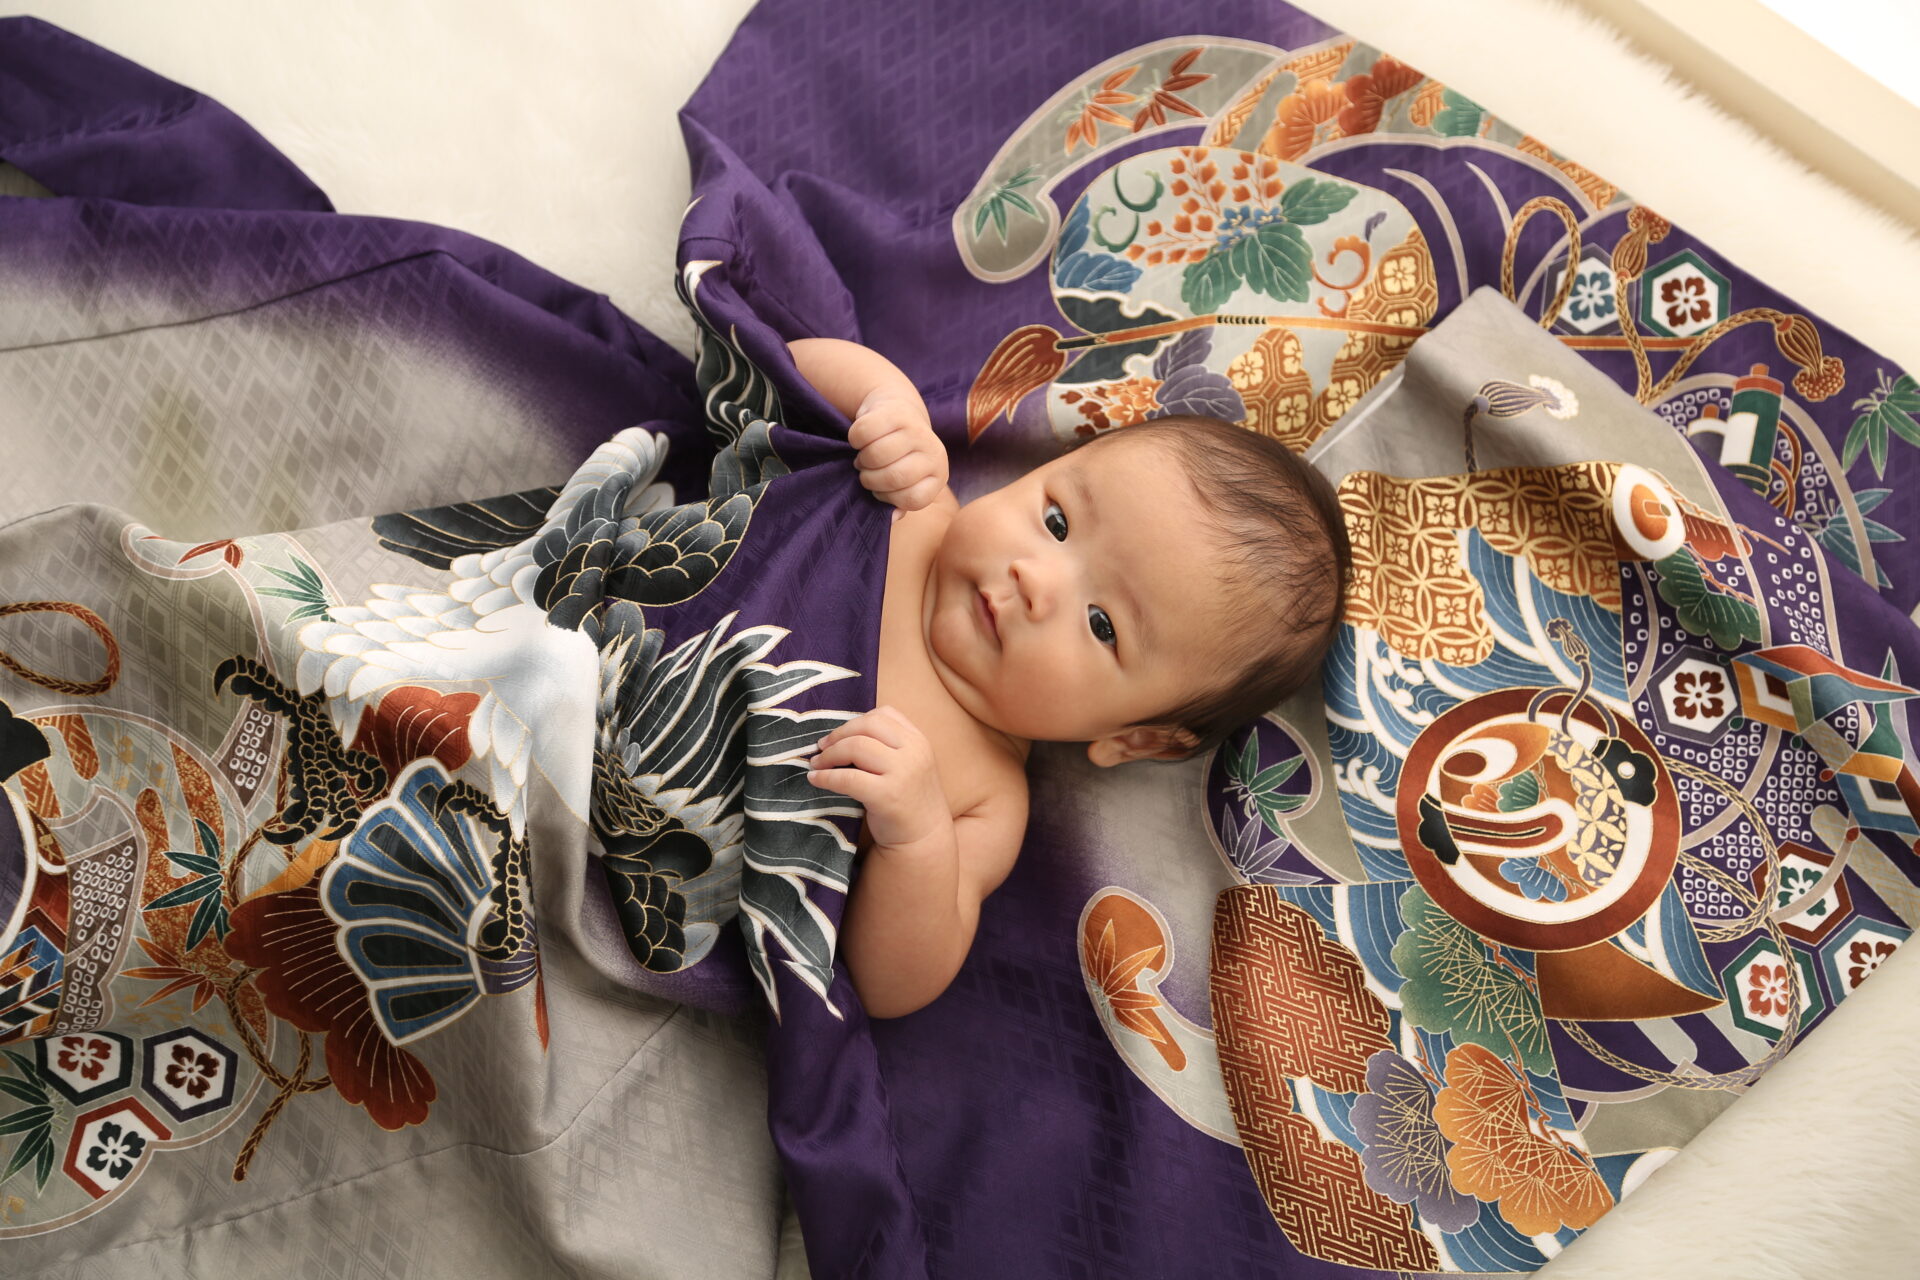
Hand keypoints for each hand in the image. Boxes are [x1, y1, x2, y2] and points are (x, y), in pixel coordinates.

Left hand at [806, 706, 948, 850]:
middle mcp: (914, 752)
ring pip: (856, 747)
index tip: (839, 736)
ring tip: (817, 764)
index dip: (855, 722)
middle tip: (821, 747)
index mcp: (918, 741)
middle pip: (867, 726)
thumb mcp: (909, 764)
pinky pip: (848, 778)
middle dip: (838, 734)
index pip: (884, 714)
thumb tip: (843, 734)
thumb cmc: (909, 799)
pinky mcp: (887, 796)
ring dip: (829, 754)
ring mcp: (902, 773)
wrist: (924, 838)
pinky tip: (815, 780)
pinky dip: (826, 777)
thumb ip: (889, 746)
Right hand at [850, 392, 948, 510]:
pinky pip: (864, 433)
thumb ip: (898, 503)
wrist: (897, 412)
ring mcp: (917, 430)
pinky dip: (855, 439)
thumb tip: (890, 519)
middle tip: (866, 472)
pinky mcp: (897, 412)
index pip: (911, 499)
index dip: (887, 498)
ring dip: (862, 459)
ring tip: (864, 458)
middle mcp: (934, 452)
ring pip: (877, 454)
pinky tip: (860, 440)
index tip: (880, 490)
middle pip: (894, 477)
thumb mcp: (904, 483)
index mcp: (938, 475)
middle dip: (871, 479)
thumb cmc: (897, 458)